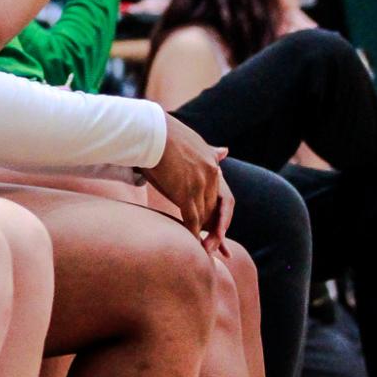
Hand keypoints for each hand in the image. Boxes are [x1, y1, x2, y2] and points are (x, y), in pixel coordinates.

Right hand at [143, 115, 232, 247]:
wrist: (150, 131)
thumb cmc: (165, 134)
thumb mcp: (196, 142)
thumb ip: (211, 152)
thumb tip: (226, 151)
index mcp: (213, 163)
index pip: (222, 194)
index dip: (218, 212)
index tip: (214, 224)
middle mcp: (211, 174)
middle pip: (214, 207)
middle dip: (210, 224)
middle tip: (209, 240)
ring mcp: (199, 184)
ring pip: (204, 214)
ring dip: (202, 231)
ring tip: (201, 245)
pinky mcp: (185, 192)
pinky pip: (192, 219)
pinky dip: (193, 233)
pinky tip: (193, 243)